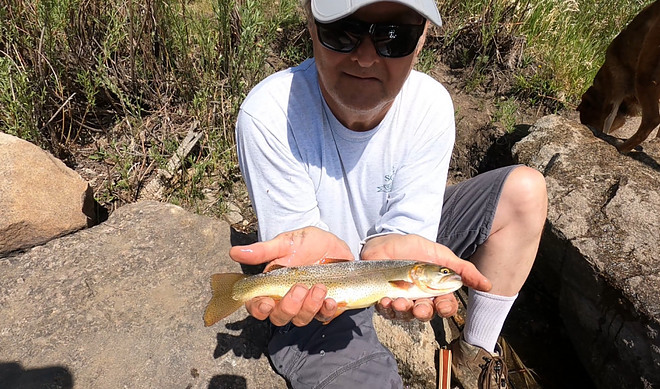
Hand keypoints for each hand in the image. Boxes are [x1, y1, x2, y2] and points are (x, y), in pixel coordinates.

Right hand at [229, 226, 354, 325]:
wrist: (333, 243)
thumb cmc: (306, 243)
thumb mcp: (285, 243)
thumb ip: (263, 251)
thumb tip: (234, 252)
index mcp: (271, 287)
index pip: (257, 306)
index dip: (258, 309)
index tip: (266, 303)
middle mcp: (286, 300)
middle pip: (279, 318)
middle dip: (288, 307)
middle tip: (299, 288)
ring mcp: (306, 305)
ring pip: (301, 319)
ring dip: (309, 307)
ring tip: (320, 287)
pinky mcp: (325, 306)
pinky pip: (324, 316)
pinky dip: (327, 311)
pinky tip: (330, 300)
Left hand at [361, 233, 490, 320]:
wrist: (385, 241)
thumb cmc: (413, 248)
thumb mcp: (441, 255)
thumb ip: (463, 270)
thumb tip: (488, 285)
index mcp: (435, 291)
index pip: (445, 307)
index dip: (446, 309)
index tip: (442, 305)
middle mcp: (419, 299)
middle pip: (425, 315)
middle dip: (423, 313)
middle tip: (418, 308)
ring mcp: (401, 301)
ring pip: (405, 316)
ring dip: (403, 311)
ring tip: (398, 301)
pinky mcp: (383, 300)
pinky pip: (386, 311)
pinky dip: (386, 308)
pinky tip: (385, 299)